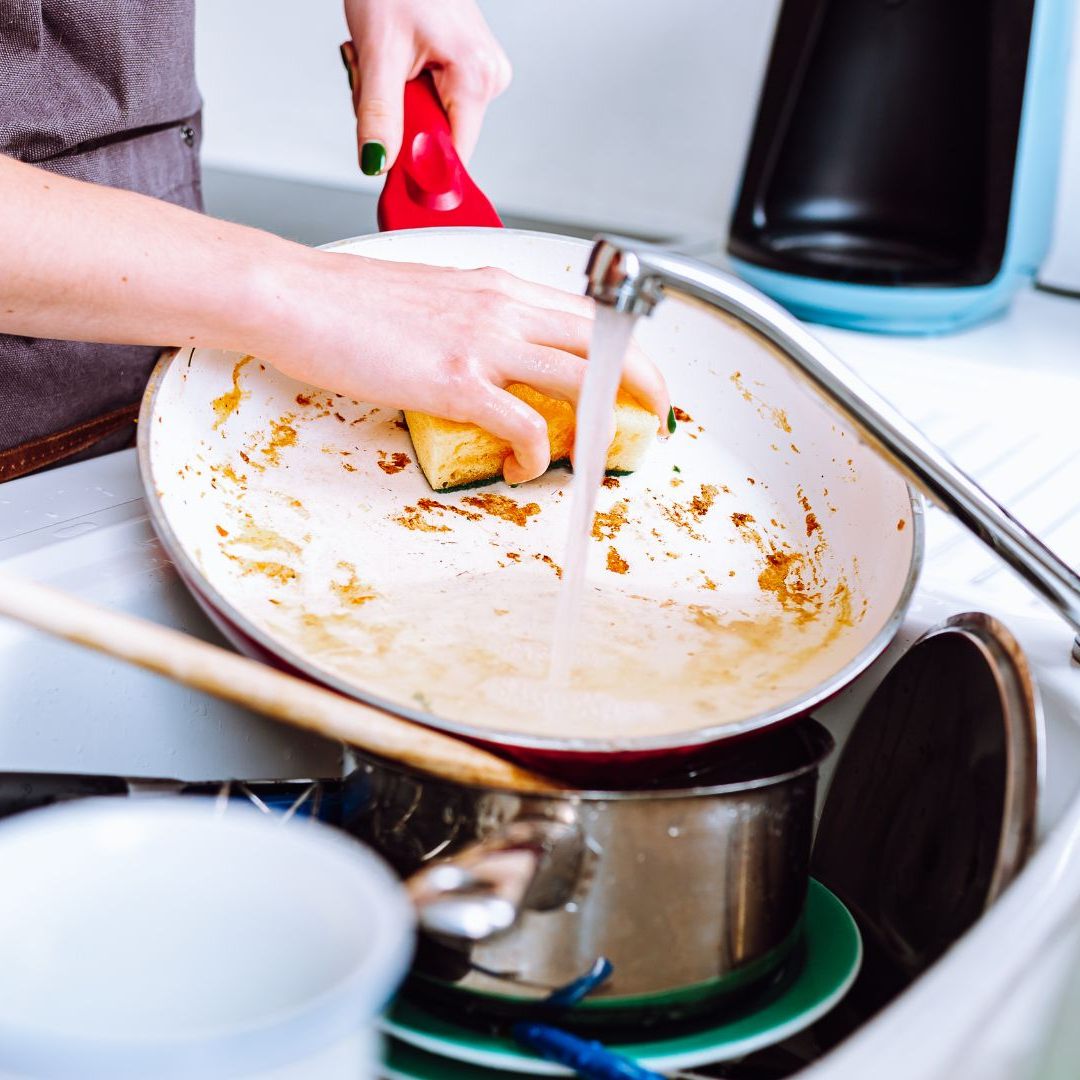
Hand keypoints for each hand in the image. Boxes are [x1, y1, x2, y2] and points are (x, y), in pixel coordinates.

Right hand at [265, 253, 670, 483]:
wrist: (292, 295)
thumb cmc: (344, 300)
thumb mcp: (427, 298)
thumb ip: (469, 321)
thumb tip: (487, 357)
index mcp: (497, 286)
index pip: (585, 314)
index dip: (622, 347)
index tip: (633, 377)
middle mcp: (502, 306)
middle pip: (605, 340)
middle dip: (644, 380)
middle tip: (655, 414)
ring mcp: (483, 341)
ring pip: (582, 379)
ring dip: (605, 422)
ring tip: (605, 454)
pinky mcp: (455, 380)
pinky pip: (524, 425)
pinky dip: (536, 455)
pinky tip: (521, 468)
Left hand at [341, 0, 510, 175]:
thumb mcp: (379, 54)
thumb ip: (379, 116)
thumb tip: (377, 163)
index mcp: (477, 76)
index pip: (454, 154)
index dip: (418, 163)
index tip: (388, 157)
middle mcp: (488, 76)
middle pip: (440, 136)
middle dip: (400, 120)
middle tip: (379, 78)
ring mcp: (481, 71)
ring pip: (433, 118)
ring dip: (398, 102)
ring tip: (388, 58)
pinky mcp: (469, 65)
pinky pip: (434, 98)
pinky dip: (406, 87)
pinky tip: (399, 58)